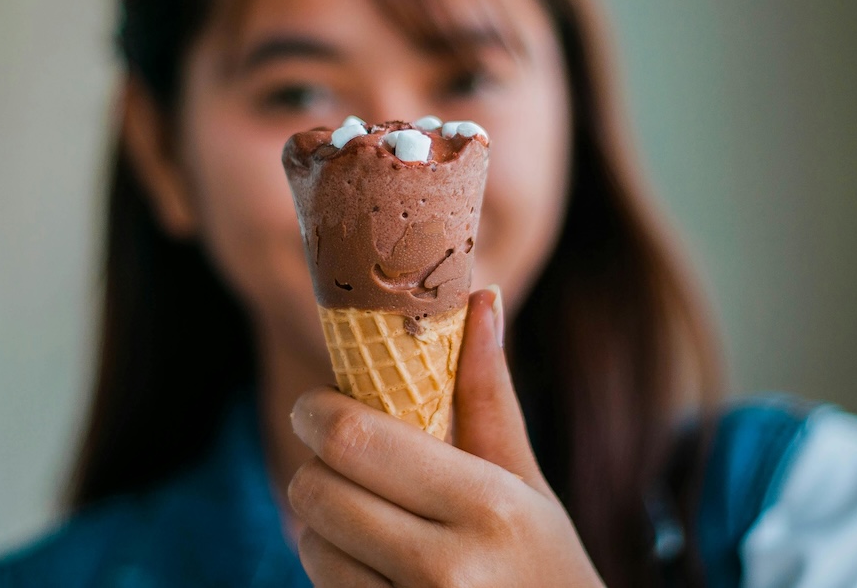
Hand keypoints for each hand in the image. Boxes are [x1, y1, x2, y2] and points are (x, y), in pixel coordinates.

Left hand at [289, 287, 604, 586]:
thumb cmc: (545, 570)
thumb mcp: (528, 487)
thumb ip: (490, 397)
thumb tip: (482, 296)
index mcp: (487, 506)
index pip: (355, 439)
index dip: (316, 413)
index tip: (315, 405)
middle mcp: (446, 569)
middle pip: (317, 490)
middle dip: (316, 468)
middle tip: (339, 465)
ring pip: (311, 545)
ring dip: (322, 528)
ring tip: (369, 528)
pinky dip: (336, 574)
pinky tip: (379, 574)